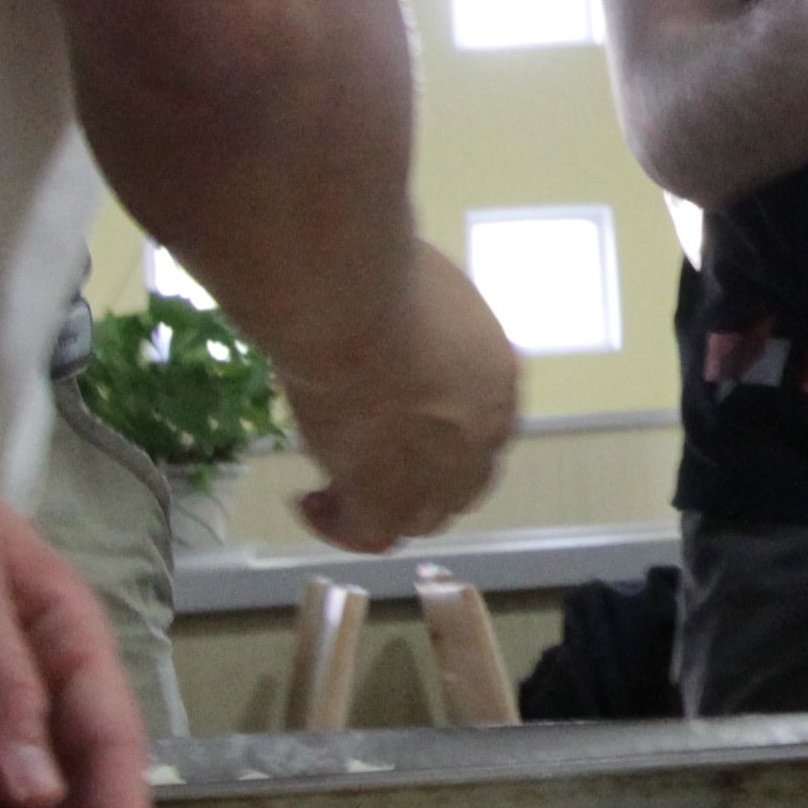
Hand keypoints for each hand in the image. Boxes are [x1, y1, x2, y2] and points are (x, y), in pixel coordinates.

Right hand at [267, 240, 522, 550]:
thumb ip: (424, 316)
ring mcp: (441, 473)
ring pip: (423, 516)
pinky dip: (339, 525)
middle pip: (463, 480)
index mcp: (499, 376)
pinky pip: (370, 534)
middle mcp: (484, 432)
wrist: (351, 302)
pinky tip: (308, 500)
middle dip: (421, 477)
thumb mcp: (422, 287)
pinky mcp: (389, 498)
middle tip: (371, 461)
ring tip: (333, 489)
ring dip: (382, 505)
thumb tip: (401, 311)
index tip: (400, 416)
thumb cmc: (380, 273)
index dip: (443, 429)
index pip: (482, 424)